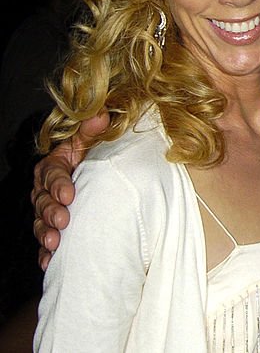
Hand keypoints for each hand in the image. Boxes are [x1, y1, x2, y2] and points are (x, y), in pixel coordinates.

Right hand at [32, 111, 109, 269]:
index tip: (69, 194)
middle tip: (62, 221)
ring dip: (45, 234)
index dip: (59, 184)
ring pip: (41, 224)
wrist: (95, 176)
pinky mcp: (52, 229)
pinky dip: (46, 254)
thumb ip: (94, 129)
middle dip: (51, 212)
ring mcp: (47, 211)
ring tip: (54, 244)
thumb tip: (102, 114)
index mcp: (53, 167)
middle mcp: (45, 190)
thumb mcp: (92, 141)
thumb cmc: (92, 156)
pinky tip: (50, 262)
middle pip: (43, 202)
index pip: (52, 174)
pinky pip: (45, 243)